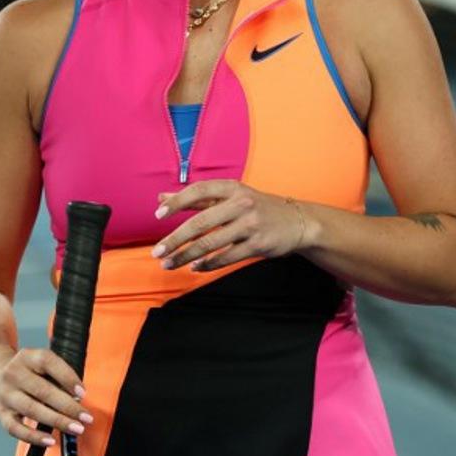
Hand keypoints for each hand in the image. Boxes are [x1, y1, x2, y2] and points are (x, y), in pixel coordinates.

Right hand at [0, 346, 93, 446]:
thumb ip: (57, 376)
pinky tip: (50, 440)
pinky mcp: (0, 414)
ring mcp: (6, 394)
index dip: (67, 377)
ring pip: (32, 410)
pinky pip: (17, 429)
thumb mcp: (39, 363)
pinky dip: (34, 437)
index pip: (48, 362)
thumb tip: (76, 399)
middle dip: (68, 406)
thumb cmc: (26, 371)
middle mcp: (13, 374)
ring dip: (57, 421)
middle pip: (43, 390)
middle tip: (86, 417)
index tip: (82, 393)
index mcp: (27, 357)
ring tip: (75, 428)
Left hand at [151, 180, 309, 271]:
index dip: (177, 202)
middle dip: (175, 239)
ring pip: (210, 243)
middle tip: (157, 251)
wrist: (297, 221)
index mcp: (232, 188)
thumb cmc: (256, 207)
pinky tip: (194, 267)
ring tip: (169, 264)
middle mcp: (241, 204)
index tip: (158, 215)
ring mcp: (250, 225)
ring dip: (186, 256)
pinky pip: (226, 257)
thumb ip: (195, 199)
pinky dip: (207, 264)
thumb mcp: (229, 196)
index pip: (199, 191)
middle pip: (201, 223)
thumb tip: (161, 199)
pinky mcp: (258, 245)